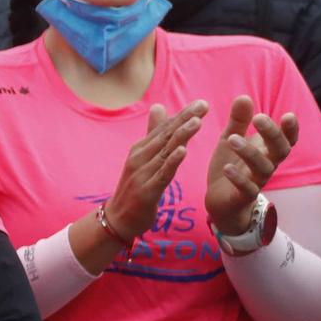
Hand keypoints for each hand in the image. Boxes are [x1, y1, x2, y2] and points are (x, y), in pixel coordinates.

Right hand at [104, 101, 207, 240]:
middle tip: (204, 105)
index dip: (182, 115)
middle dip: (185, 119)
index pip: (164, 128)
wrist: (117, 218)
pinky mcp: (146, 190)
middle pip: (165, 135)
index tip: (201, 103)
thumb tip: (158, 107)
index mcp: (140, 149)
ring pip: (165, 151)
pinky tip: (182, 151)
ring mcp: (142, 173)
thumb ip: (152, 134)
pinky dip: (172, 161)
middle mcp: (140, 157)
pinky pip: (162, 174)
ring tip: (197, 121)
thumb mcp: (142, 158)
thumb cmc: (134, 187)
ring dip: (181, 136)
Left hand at [205, 95, 297, 232]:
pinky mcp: (242, 197)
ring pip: (263, 168)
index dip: (291, 129)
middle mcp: (267, 165)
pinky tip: (227, 168)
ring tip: (233, 139)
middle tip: (259, 117)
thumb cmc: (231, 166)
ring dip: (250, 153)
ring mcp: (256, 182)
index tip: (289, 115)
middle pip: (280, 150)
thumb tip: (244, 97)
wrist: (220, 201)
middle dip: (273, 134)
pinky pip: (246, 189)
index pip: (287, 139)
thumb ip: (238, 121)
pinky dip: (238, 179)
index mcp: (267, 150)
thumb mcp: (231, 139)